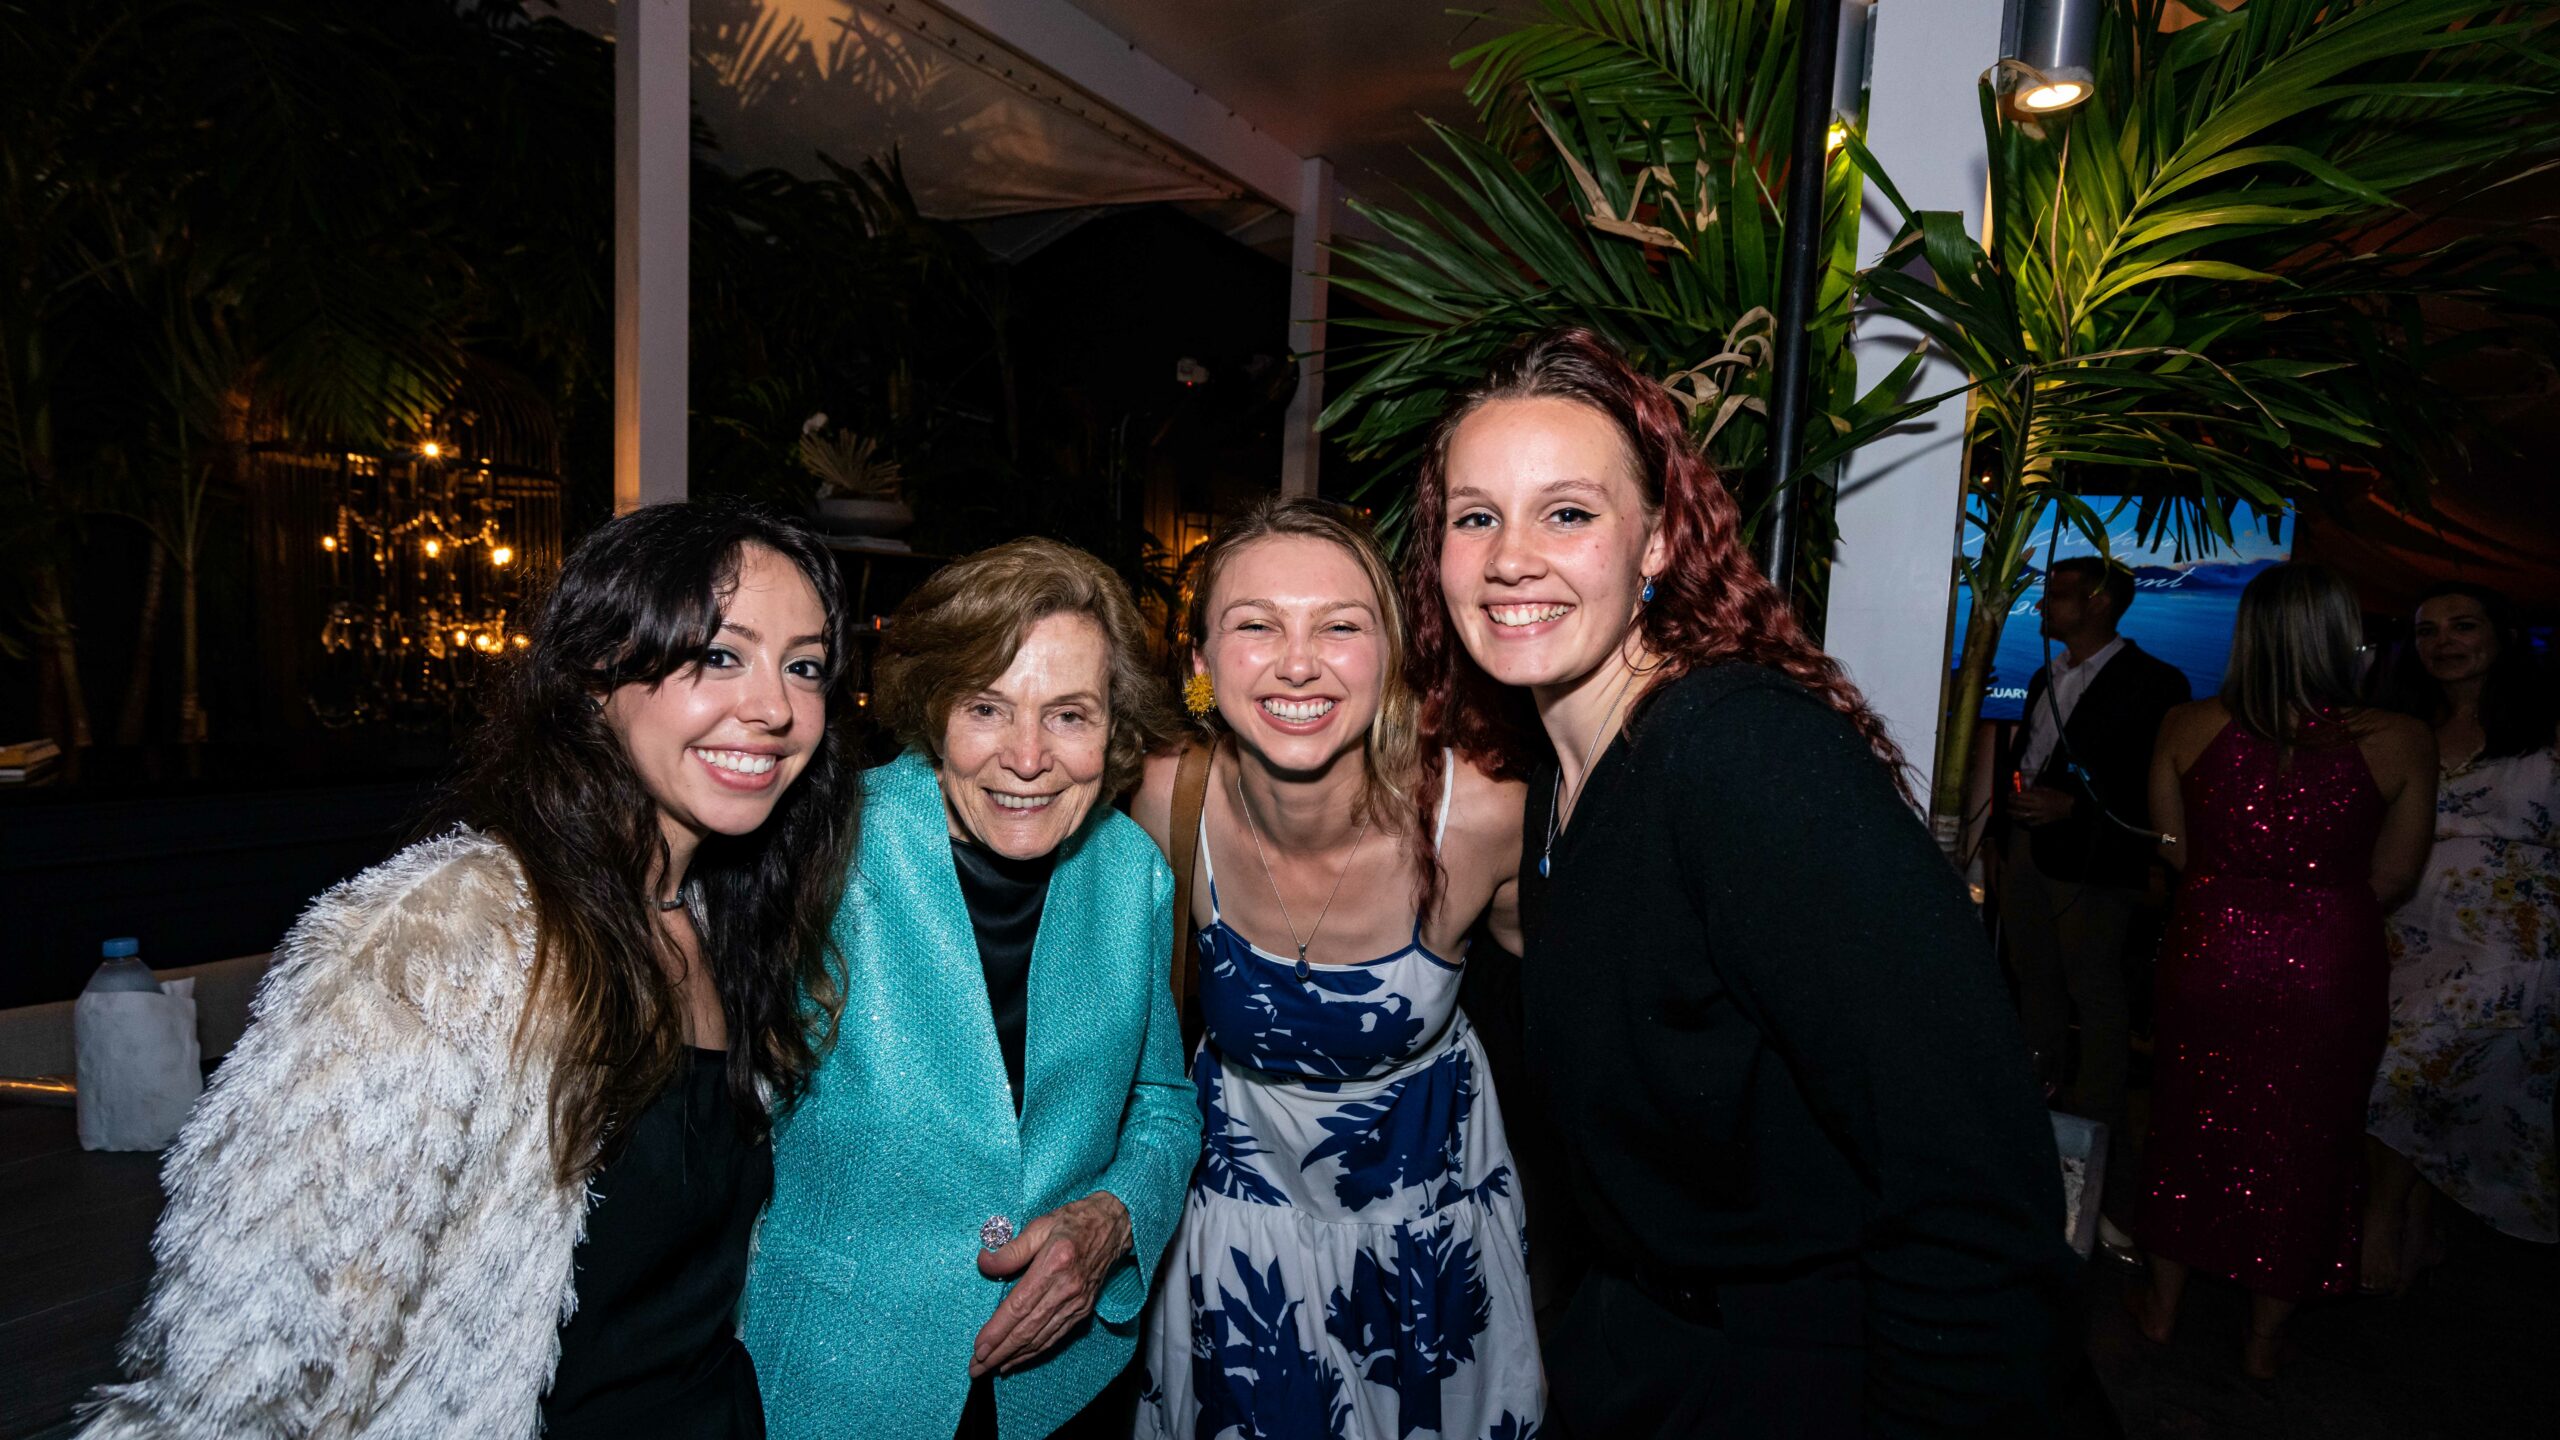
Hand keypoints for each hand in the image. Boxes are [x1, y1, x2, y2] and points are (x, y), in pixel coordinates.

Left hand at [969, 1192, 1129, 1377]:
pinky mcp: (1083, 1310)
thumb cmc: (1073, 1222)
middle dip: (999, 1352)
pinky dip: (1035, 1352)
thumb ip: (1011, 1249)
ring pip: (1041, 1338)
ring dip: (1014, 1357)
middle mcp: (1067, 1289)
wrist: (1113, 1226)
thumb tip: (984, 1263)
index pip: (1020, 1306)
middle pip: (1028, 1329)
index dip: (997, 1330)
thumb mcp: (1039, 1225)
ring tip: (990, 1368)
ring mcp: (1077, 1303)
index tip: (978, 1348)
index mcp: (1054, 1265)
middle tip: (976, 1368)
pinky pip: (1055, 1337)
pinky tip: (1018, 1360)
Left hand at [2012, 786, 2076, 827]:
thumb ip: (2036, 789)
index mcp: (2039, 797)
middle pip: (2021, 805)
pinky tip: (2021, 820)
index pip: (2022, 796)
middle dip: (2012, 803)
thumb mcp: (2048, 789)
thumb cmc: (2059, 796)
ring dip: (2015, 814)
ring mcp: (2040, 815)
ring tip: (2009, 812)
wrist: (2070, 807)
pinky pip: (2032, 822)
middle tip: (2007, 801)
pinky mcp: (2043, 821)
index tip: (2009, 793)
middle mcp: (2037, 806)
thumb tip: (2026, 788)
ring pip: (2024, 815)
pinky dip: (2026, 821)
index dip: (2014, 795)